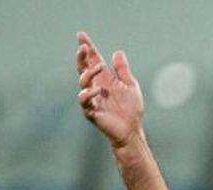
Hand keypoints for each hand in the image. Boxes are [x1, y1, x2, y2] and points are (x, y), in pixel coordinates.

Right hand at [76, 31, 143, 147]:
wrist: (132, 130)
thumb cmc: (131, 110)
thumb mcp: (130, 85)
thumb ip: (123, 70)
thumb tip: (117, 52)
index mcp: (104, 79)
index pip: (93, 61)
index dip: (87, 48)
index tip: (81, 35)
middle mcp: (95, 86)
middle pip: (83, 68)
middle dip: (82, 57)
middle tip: (83, 47)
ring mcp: (91, 98)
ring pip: (83, 81)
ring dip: (89, 72)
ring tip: (100, 67)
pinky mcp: (90, 111)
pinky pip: (84, 100)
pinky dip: (89, 93)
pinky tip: (98, 90)